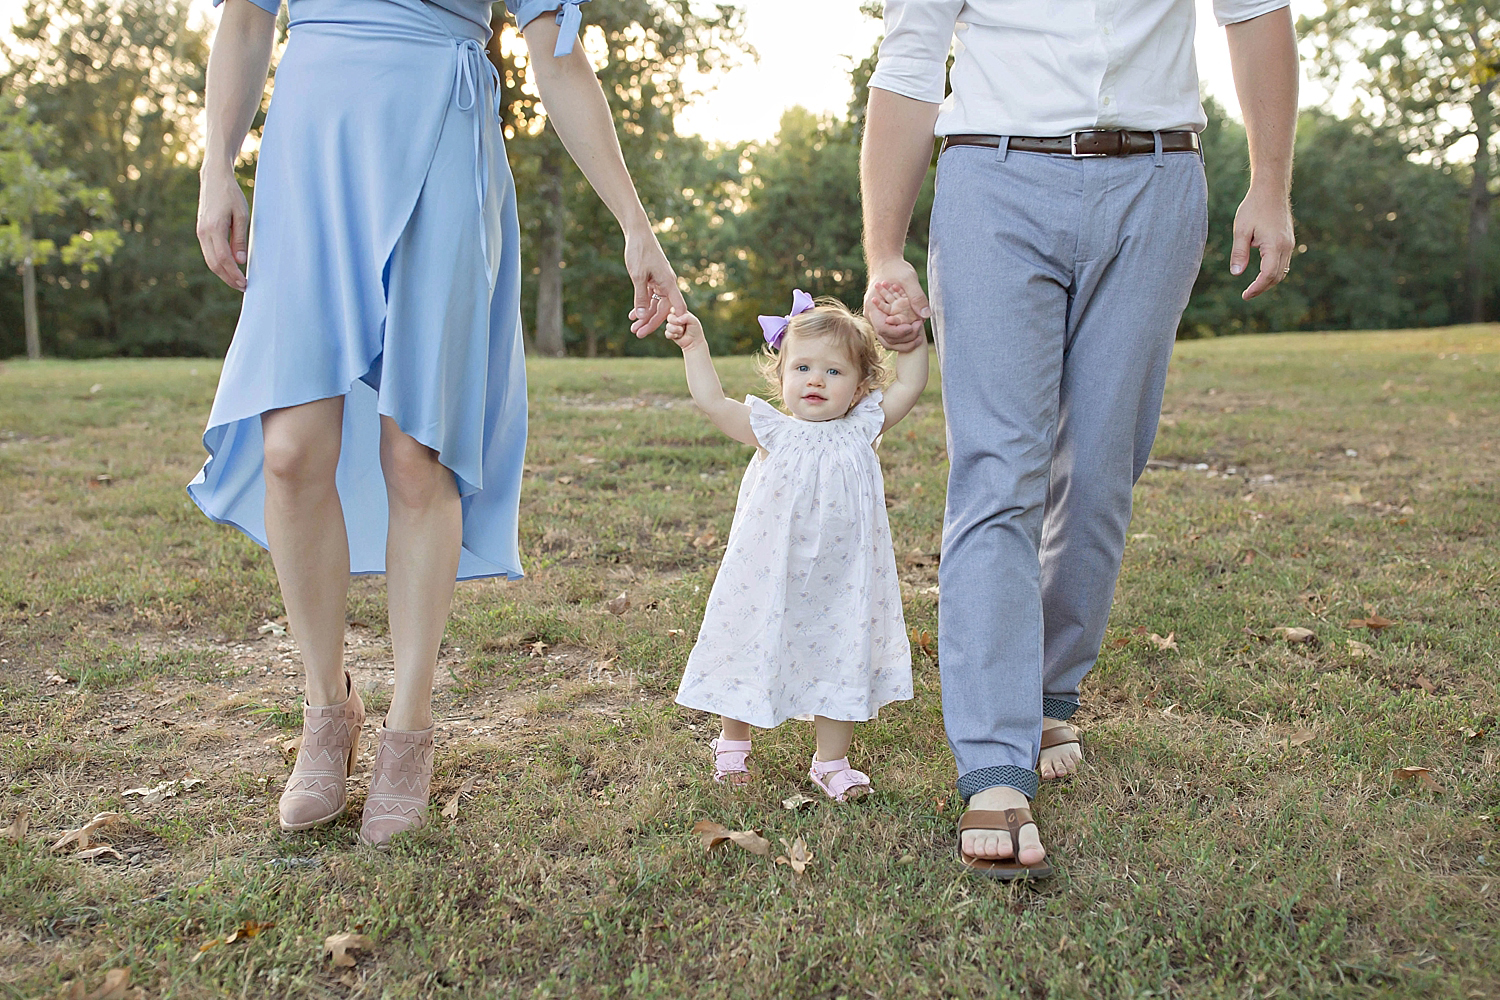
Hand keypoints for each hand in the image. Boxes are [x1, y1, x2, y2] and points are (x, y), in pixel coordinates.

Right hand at [197, 162, 248, 290]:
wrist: (214, 178)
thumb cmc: (231, 194)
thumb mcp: (241, 215)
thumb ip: (239, 238)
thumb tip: (240, 261)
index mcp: (213, 228)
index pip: (223, 259)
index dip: (233, 274)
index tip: (245, 283)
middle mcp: (203, 232)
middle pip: (214, 263)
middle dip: (228, 278)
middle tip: (243, 287)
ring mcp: (200, 232)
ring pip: (209, 260)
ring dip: (223, 273)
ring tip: (238, 281)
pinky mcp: (201, 231)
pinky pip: (209, 252)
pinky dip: (219, 264)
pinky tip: (230, 268)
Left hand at [624, 226, 686, 336]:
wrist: (637, 233)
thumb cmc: (639, 251)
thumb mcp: (638, 276)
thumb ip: (641, 297)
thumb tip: (642, 316)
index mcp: (668, 283)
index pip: (677, 306)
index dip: (676, 320)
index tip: (675, 333)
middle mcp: (667, 284)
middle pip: (662, 309)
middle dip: (650, 322)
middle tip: (638, 334)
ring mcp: (660, 282)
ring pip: (654, 304)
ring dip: (644, 316)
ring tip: (633, 328)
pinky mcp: (652, 279)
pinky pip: (649, 296)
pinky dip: (641, 305)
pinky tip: (633, 315)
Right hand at [664, 308, 704, 351]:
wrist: (694, 342)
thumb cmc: (695, 330)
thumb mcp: (694, 321)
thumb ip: (686, 317)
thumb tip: (677, 320)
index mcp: (680, 312)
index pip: (673, 309)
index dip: (677, 315)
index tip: (683, 320)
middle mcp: (675, 318)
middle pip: (669, 317)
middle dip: (676, 323)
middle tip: (683, 326)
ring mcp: (672, 326)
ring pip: (668, 326)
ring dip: (676, 330)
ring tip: (682, 332)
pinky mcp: (669, 333)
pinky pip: (667, 333)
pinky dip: (673, 335)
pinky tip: (678, 336)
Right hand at [863, 258, 928, 351]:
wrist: (886, 263)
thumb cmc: (895, 269)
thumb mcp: (908, 279)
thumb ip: (917, 296)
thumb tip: (925, 315)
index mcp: (873, 307)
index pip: (883, 329)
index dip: (899, 332)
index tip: (914, 326)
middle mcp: (872, 316)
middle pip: (885, 339)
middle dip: (904, 340)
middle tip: (920, 333)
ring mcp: (877, 319)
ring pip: (888, 340)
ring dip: (904, 342)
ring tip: (920, 337)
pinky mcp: (884, 319)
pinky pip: (891, 335)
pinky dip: (903, 338)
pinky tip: (916, 333)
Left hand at [1230, 184, 1294, 300]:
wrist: (1271, 190)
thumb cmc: (1253, 208)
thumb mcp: (1241, 230)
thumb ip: (1239, 253)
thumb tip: (1236, 274)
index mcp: (1275, 245)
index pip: (1267, 275)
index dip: (1257, 288)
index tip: (1245, 295)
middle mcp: (1286, 246)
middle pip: (1277, 276)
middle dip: (1262, 288)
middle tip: (1247, 294)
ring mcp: (1289, 243)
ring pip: (1282, 271)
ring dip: (1269, 281)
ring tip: (1253, 287)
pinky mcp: (1288, 240)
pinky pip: (1283, 262)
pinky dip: (1273, 271)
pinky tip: (1261, 274)